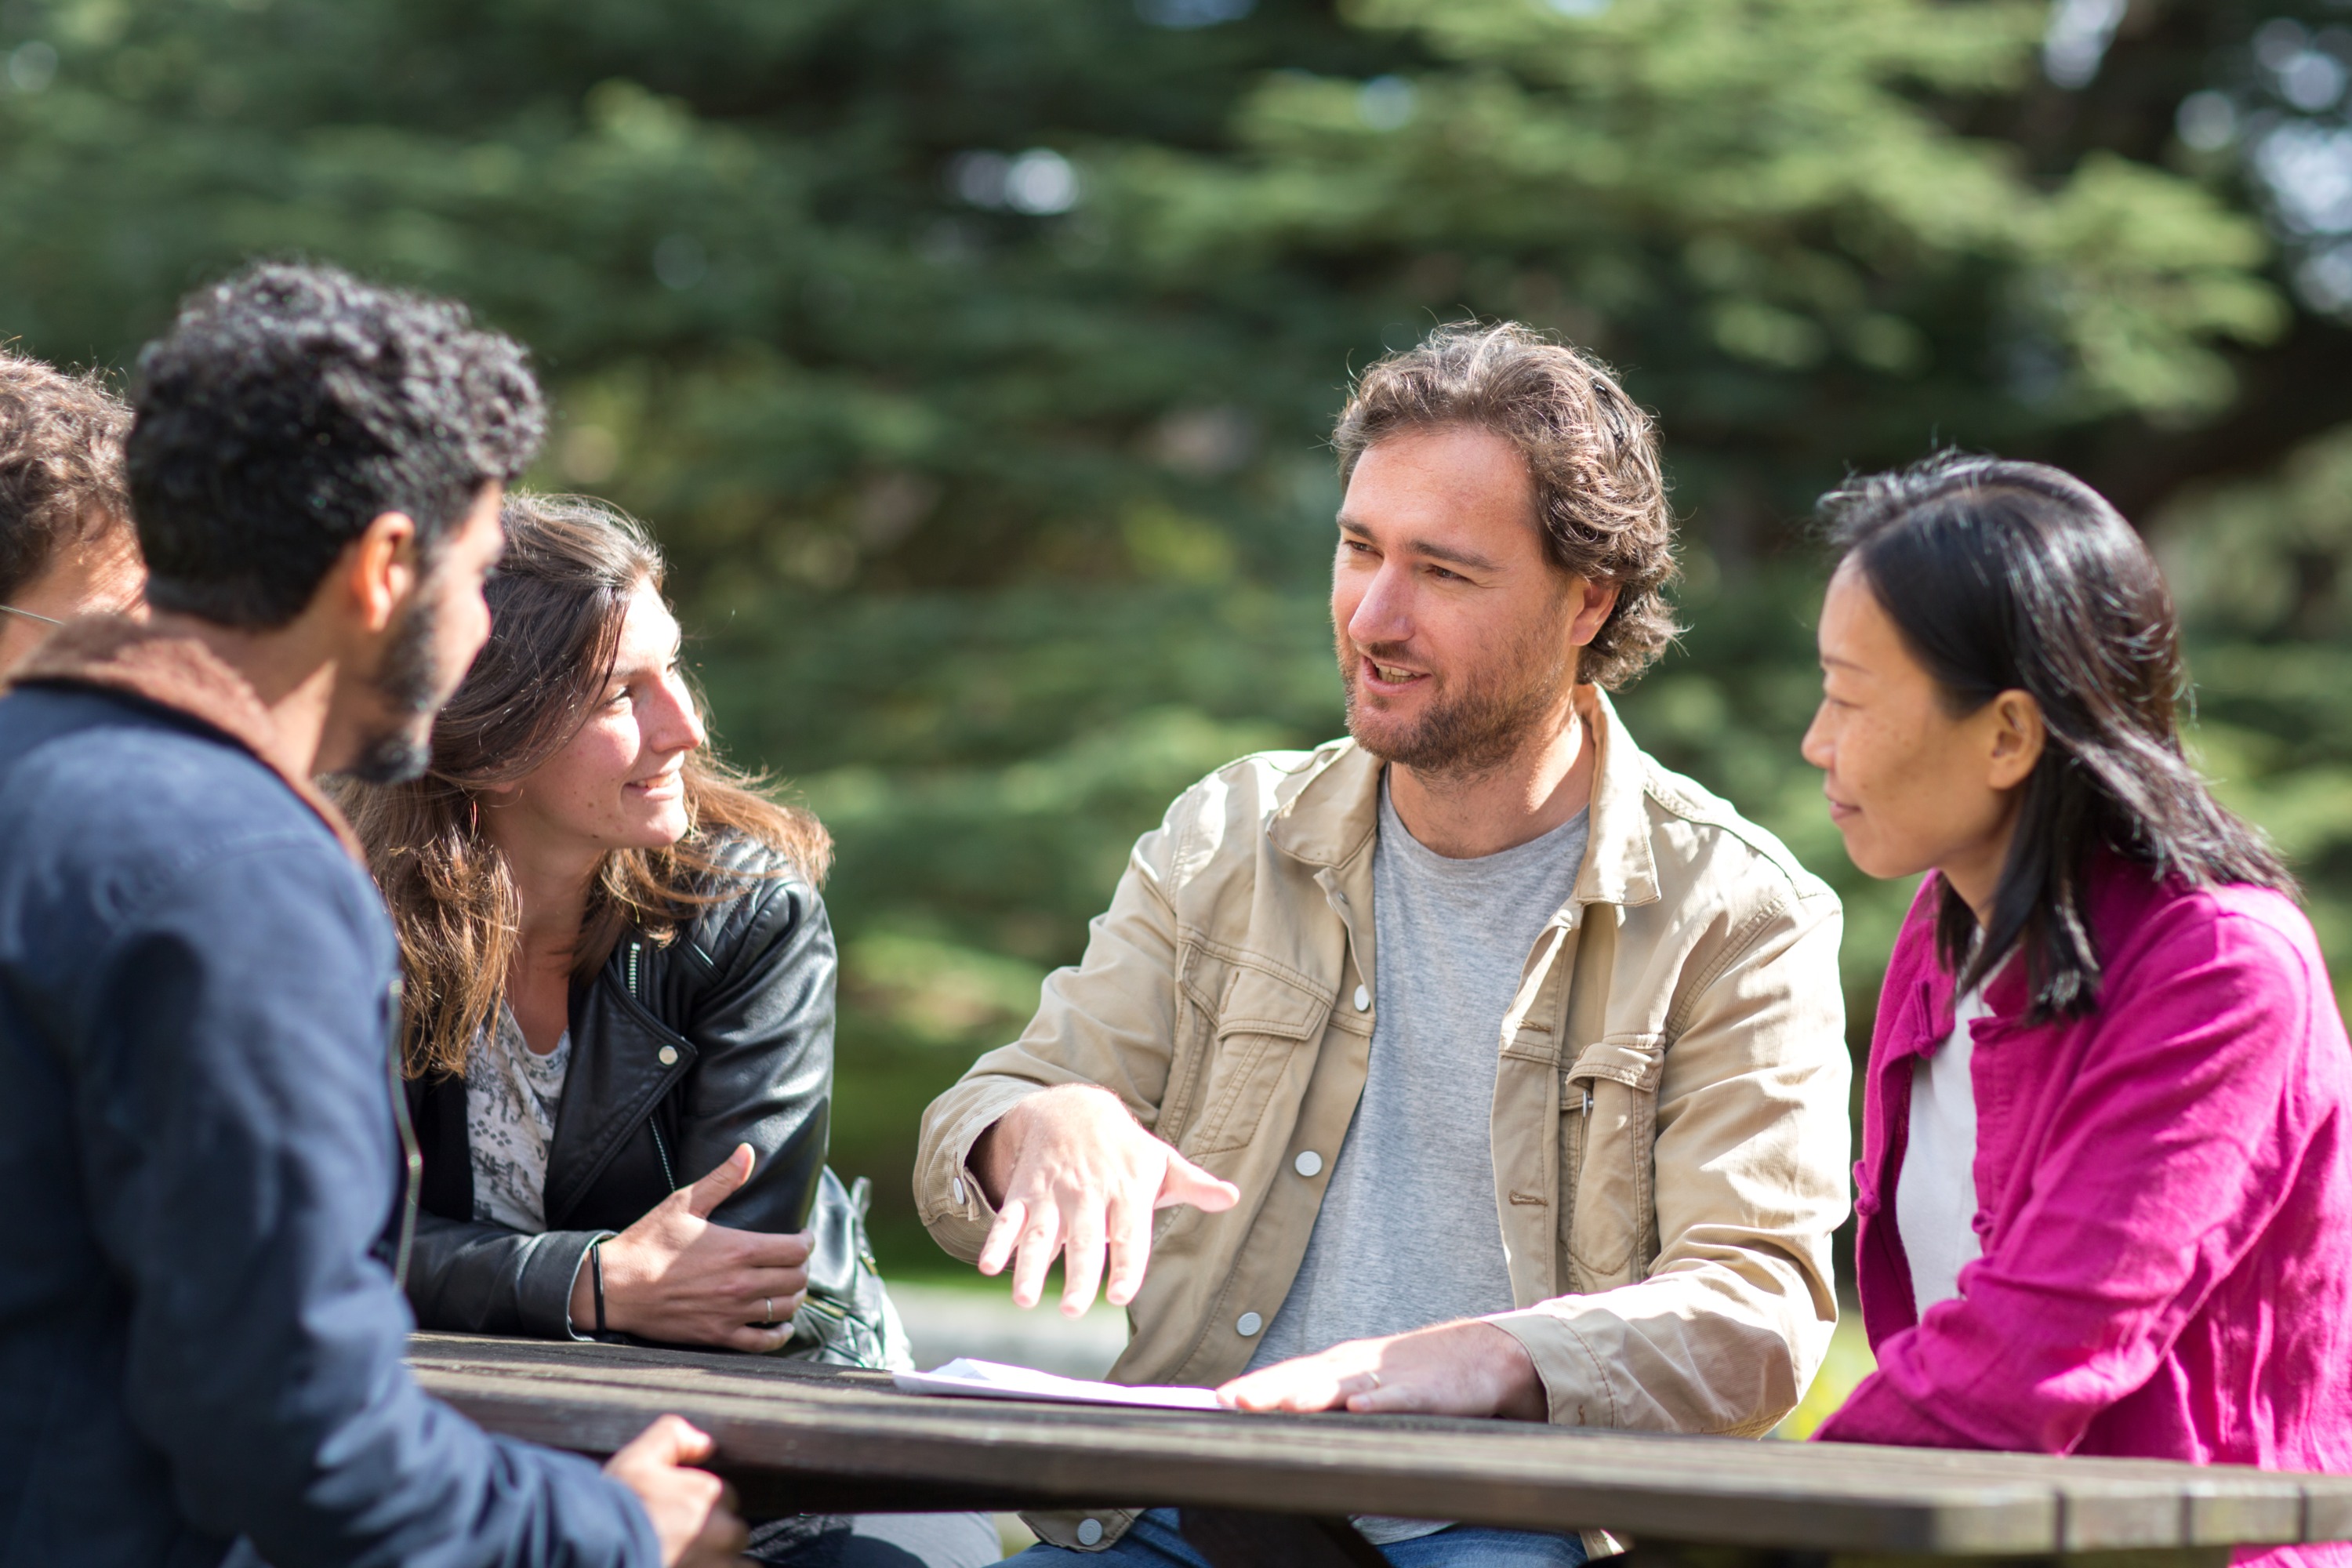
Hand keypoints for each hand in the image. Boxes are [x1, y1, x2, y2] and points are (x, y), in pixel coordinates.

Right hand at [571, 1143, 811, 1350]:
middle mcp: (741, 1284)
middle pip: (796, 1279)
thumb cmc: (647, 1243)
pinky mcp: (717, 1336)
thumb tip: (747, 1151)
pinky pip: (761, 1342)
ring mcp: (730, 1313)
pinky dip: (779, 1335)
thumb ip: (722, 1179)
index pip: (796, 1249)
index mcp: (739, 1250)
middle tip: (795, 1261)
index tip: (802, 1237)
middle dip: (803, 1268)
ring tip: (790, 1287)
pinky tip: (782, 1326)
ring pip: (785, 1309)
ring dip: (794, 1297)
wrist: (613, 1287)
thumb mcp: (683, 1203)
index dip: (806, 1242)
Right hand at [604, 1415, 749, 1567]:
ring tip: (681, 1561)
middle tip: (678, 1546)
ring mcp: (718, 1564)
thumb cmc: (612, 1512)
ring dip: (716, 1564)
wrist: (594, 1554)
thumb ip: (672, 1437)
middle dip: (712, 1541)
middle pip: (732, 1534)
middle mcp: (721, 1530)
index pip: (723, 1498)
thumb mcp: (635, 1460)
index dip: (698, 1509)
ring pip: (735, 1564)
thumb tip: (705, 1442)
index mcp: (708, 1494)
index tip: (675, 1519)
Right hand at [971, 1084, 1239, 1316]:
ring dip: (1029, 1266)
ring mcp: (1053, 1193)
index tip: (1121, 1295)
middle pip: (1082, 1239)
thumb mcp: (1160, 1161)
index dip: (1125, 1264)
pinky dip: (997, 1241)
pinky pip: (1008, 1217)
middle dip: (1077, 1274)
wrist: (1071, 1107)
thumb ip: (1193, 1184)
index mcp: (1126, 1191)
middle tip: (1073, 1311)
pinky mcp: (1024, 1192)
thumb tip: (1232, 1197)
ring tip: (1023, 1300)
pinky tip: (990, 1267)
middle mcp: (1088, 1194)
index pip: (1129, 1234)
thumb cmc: (1124, 1148)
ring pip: (1040, 1233)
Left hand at [1216, 1319, 1546, 1419]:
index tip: (1218, 1399)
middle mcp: (1354, 1368)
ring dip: (1312, 1394)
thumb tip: (1276, 1418)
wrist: (1477, 1356)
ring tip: (1283, 1403)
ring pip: (1344, 1387)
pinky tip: (1362, 1408)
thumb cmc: (1410, 1375)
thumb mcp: (1359, 1383)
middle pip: (1304, 1379)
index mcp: (1337, 1368)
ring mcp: (1388, 1377)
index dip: (1254, 1388)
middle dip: (1268, 1391)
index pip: (1287, 1376)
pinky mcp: (1423, 1392)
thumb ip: (1322, 1399)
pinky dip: (1380, 1401)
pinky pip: (1399, 1397)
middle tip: (1232, 1401)